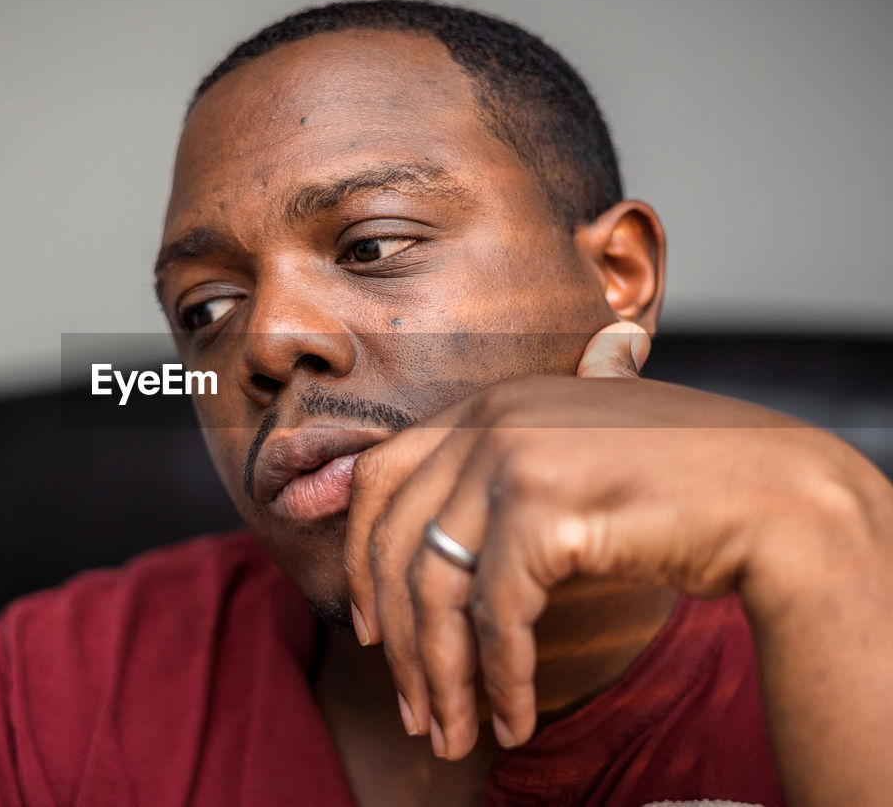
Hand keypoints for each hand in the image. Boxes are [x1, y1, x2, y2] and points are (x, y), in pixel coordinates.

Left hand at [343, 321, 882, 766]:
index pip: (380, 475)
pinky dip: (498, 680)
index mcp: (486, 403)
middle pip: (397, 541)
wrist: (779, 495)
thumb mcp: (566, 459)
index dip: (358, 555)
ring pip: (436, 588)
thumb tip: (441, 538)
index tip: (365, 625)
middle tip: (409, 706)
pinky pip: (495, 616)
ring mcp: (516, 459)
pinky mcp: (549, 509)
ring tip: (449, 733)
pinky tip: (509, 719)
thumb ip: (499, 478)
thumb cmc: (676, 485)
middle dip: (396, 639)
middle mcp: (491, 419)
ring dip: (440, 676)